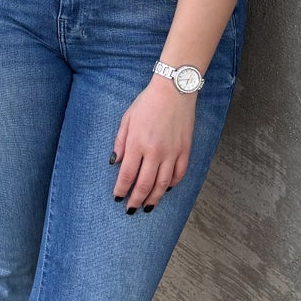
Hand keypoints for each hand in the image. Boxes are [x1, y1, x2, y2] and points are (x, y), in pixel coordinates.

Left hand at [111, 79, 195, 212]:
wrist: (174, 90)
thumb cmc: (147, 103)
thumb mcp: (127, 119)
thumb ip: (120, 142)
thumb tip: (115, 163)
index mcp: (137, 143)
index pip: (127, 175)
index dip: (122, 189)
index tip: (118, 198)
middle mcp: (154, 151)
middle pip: (144, 184)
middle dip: (137, 200)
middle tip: (132, 209)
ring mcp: (172, 152)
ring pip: (162, 183)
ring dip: (154, 198)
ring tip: (148, 207)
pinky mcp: (185, 150)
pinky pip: (179, 173)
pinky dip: (172, 184)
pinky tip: (165, 189)